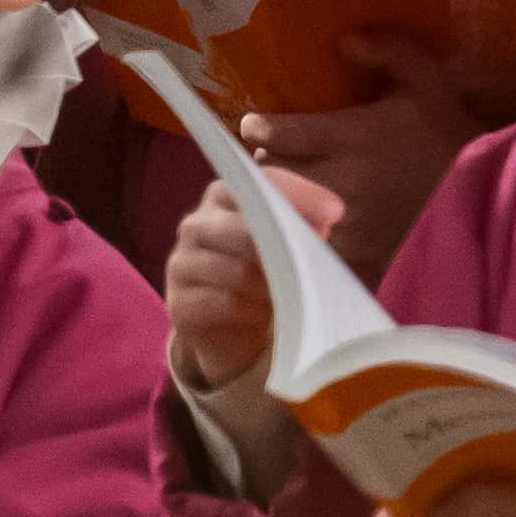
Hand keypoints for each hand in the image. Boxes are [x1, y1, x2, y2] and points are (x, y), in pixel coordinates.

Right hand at [160, 164, 334, 390]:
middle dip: (286, 246)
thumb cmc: (264, 279)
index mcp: (223, 198)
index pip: (259, 182)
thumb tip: (323, 222)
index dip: (298, 194)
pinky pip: (223, 303)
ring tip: (297, 296)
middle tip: (316, 264)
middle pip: (243, 227)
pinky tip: (268, 315)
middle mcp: (196, 225)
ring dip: (273, 286)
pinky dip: (253, 310)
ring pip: (236, 270)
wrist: (232, 334)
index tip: (335, 212)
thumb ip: (301, 230)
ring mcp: (182, 264)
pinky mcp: (179, 304)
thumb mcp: (287, 250)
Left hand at [242, 71, 479, 284]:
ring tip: (282, 184)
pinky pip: (307, 237)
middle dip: (265, 159)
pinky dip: (300, 225)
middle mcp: (339, 181)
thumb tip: (344, 40)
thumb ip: (388, 51)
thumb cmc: (449, 136)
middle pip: (271, 171)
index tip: (255, 123)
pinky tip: (306, 217)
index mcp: (352, 137)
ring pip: (284, 207)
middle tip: (269, 151)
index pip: (279, 134)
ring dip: (278, 193)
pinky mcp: (353, 251)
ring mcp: (344, 221)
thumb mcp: (428, 81)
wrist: (481, 198)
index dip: (257, 127)